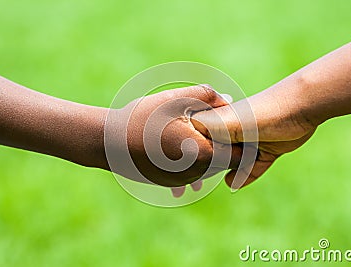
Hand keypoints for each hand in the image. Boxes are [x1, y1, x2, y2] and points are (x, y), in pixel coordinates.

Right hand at [105, 85, 242, 194]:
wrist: (107, 143)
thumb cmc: (141, 119)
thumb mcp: (174, 99)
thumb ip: (206, 96)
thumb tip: (228, 99)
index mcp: (203, 153)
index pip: (239, 154)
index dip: (242, 140)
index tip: (238, 127)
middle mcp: (195, 172)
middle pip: (224, 162)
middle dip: (226, 146)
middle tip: (224, 128)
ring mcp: (181, 180)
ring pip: (208, 169)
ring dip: (209, 154)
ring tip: (202, 136)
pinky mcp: (169, 182)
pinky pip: (189, 174)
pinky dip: (192, 163)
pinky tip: (184, 151)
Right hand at [192, 90, 315, 188]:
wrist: (299, 107)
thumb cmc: (258, 113)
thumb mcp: (226, 124)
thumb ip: (208, 135)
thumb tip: (190, 155)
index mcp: (219, 122)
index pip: (200, 144)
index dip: (190, 158)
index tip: (182, 173)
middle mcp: (233, 131)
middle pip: (218, 155)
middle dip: (209, 168)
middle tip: (196, 186)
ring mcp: (250, 142)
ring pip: (235, 163)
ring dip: (228, 172)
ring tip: (214, 183)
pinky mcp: (267, 151)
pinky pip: (253, 168)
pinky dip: (246, 175)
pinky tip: (234, 183)